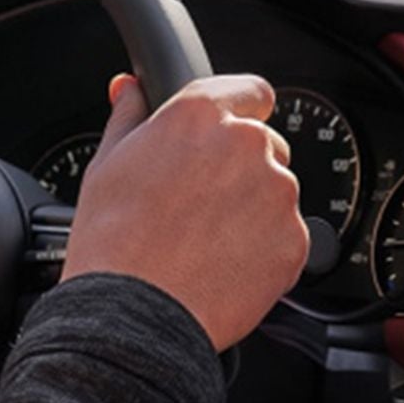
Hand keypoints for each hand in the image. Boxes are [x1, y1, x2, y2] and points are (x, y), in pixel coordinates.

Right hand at [62, 74, 308, 351]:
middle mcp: (249, 145)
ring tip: (207, 242)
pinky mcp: (295, 240)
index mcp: (202, 116)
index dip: (241, 112)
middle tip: (201, 205)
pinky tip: (224, 265)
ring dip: (254, 211)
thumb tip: (129, 88)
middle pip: (265, 146)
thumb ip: (130, 116)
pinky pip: (287, 237)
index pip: (252, 91)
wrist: (133, 314)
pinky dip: (265, 250)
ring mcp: (278, 194)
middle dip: (242, 170)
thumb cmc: (113, 241)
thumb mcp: (108, 165)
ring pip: (277, 193)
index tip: (228, 134)